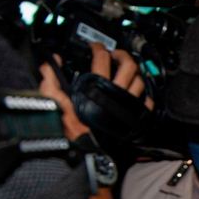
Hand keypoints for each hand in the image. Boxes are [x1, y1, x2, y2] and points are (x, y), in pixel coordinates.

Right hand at [37, 42, 154, 140]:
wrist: (88, 152)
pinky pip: (146, 103)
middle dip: (122, 55)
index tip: (94, 46)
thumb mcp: (55, 103)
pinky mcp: (133, 118)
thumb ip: (51, 82)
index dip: (98, 47)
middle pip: (128, 66)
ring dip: (134, 73)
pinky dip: (145, 96)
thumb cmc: (74, 130)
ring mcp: (127, 105)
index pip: (101, 58)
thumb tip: (52, 63)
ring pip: (140, 82)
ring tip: (126, 72)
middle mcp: (116, 94)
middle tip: (114, 55)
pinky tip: (137, 93)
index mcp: (97, 88)